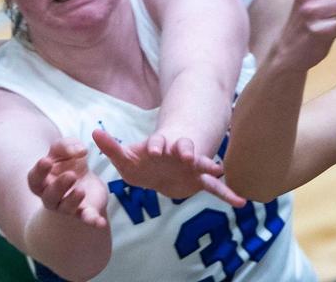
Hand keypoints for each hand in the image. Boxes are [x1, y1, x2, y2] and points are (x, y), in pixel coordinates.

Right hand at [27, 138, 108, 228]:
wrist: (85, 181)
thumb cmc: (69, 164)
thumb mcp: (66, 149)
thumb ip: (66, 145)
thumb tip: (80, 150)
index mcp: (42, 180)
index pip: (35, 178)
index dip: (39, 170)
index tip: (47, 161)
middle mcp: (51, 197)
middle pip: (49, 196)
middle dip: (58, 186)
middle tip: (70, 175)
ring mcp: (67, 207)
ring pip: (65, 208)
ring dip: (72, 201)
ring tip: (81, 190)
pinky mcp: (84, 213)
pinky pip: (87, 219)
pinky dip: (93, 221)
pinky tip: (100, 223)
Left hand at [93, 130, 245, 207]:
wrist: (162, 171)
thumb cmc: (143, 162)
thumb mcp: (126, 158)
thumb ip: (112, 147)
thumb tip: (93, 133)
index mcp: (161, 146)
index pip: (159, 142)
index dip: (157, 144)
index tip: (154, 148)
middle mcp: (179, 153)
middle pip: (185, 147)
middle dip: (187, 150)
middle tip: (188, 154)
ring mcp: (192, 166)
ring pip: (203, 164)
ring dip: (209, 165)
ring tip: (219, 169)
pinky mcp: (200, 180)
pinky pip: (215, 188)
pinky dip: (227, 194)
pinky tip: (241, 202)